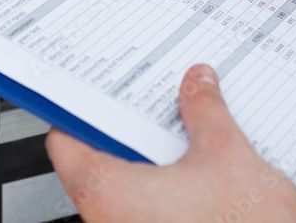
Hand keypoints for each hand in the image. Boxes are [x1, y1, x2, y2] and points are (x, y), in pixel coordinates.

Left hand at [46, 65, 295, 222]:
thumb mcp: (228, 156)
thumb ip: (207, 114)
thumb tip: (198, 85)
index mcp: (108, 193)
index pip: (66, 143)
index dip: (84, 112)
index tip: (105, 95)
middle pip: (100, 165)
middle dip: (134, 134)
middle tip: (159, 106)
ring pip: (128, 194)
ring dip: (155, 166)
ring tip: (188, 138)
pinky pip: (149, 216)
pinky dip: (168, 196)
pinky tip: (201, 180)